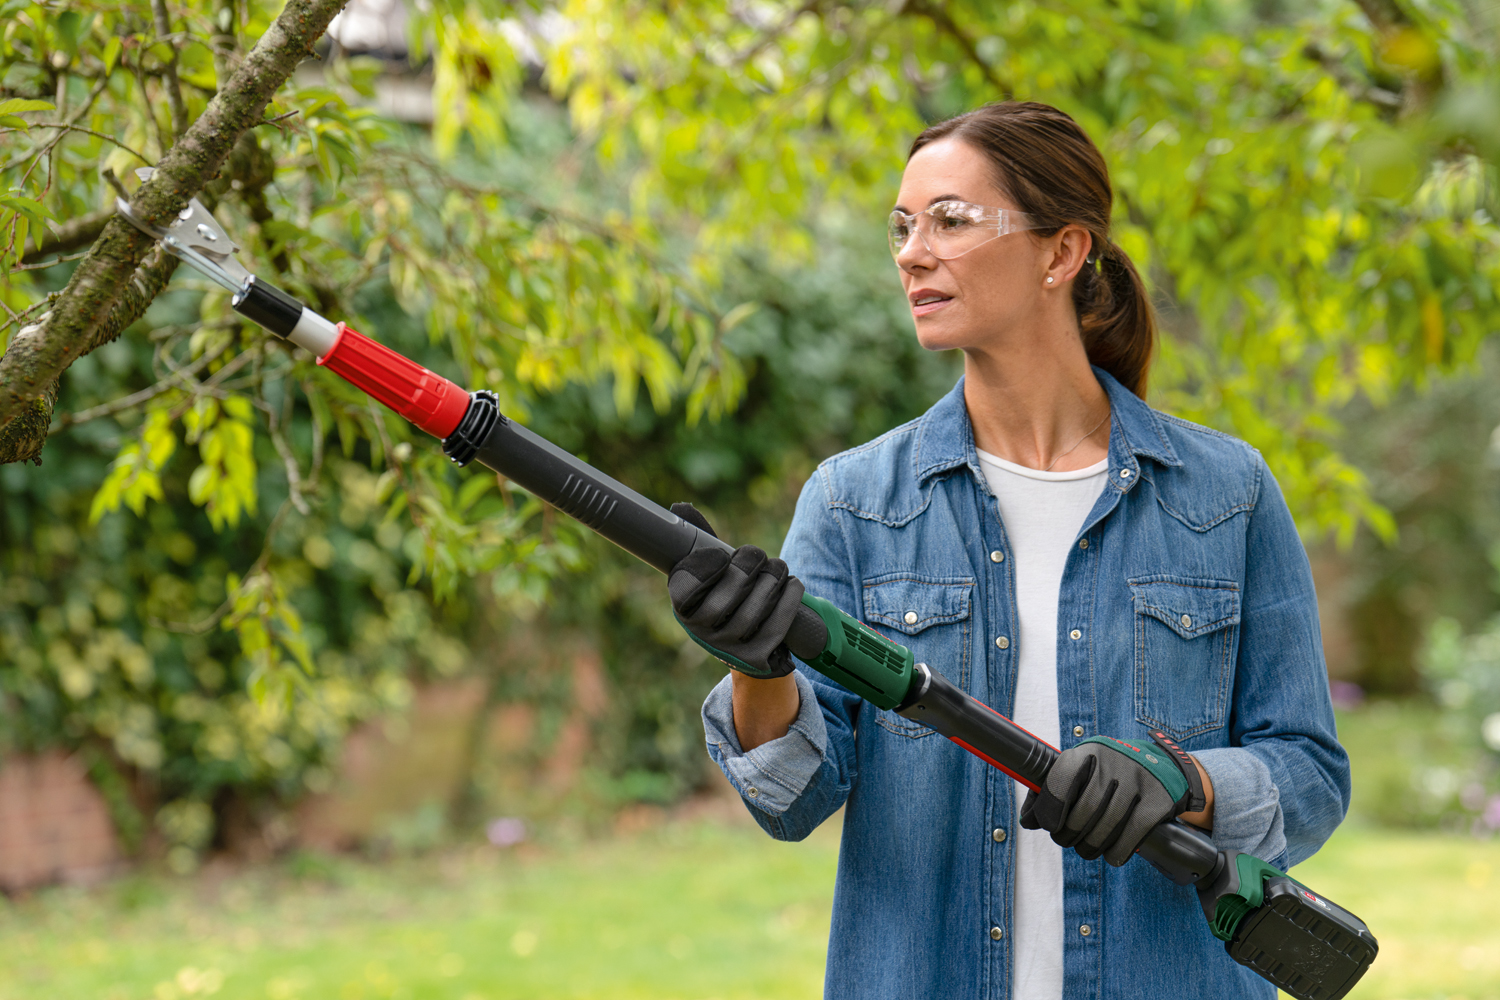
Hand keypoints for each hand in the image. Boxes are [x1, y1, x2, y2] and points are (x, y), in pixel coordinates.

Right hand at [667, 503, 805, 678]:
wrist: (745, 643)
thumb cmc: (724, 594)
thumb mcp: (709, 571)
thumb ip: (698, 540)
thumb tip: (679, 509)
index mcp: (684, 608)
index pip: (684, 587)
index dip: (704, 567)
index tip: (722, 555)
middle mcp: (702, 632)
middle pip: (727, 595)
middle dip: (749, 566)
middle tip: (758, 556)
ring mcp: (729, 648)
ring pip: (755, 609)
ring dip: (773, 580)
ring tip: (778, 569)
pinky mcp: (757, 658)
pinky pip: (776, 626)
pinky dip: (789, 600)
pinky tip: (793, 585)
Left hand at [1020, 732, 1206, 866]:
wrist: (1160, 767)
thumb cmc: (1108, 772)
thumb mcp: (1080, 768)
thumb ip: (1052, 789)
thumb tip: (1029, 820)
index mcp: (1086, 753)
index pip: (1058, 783)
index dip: (1047, 811)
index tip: (1048, 825)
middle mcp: (1111, 764)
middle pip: (1081, 814)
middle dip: (1067, 835)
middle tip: (1065, 839)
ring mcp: (1136, 783)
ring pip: (1103, 830)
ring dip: (1089, 847)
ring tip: (1085, 847)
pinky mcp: (1157, 803)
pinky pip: (1129, 839)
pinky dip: (1115, 852)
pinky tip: (1110, 851)